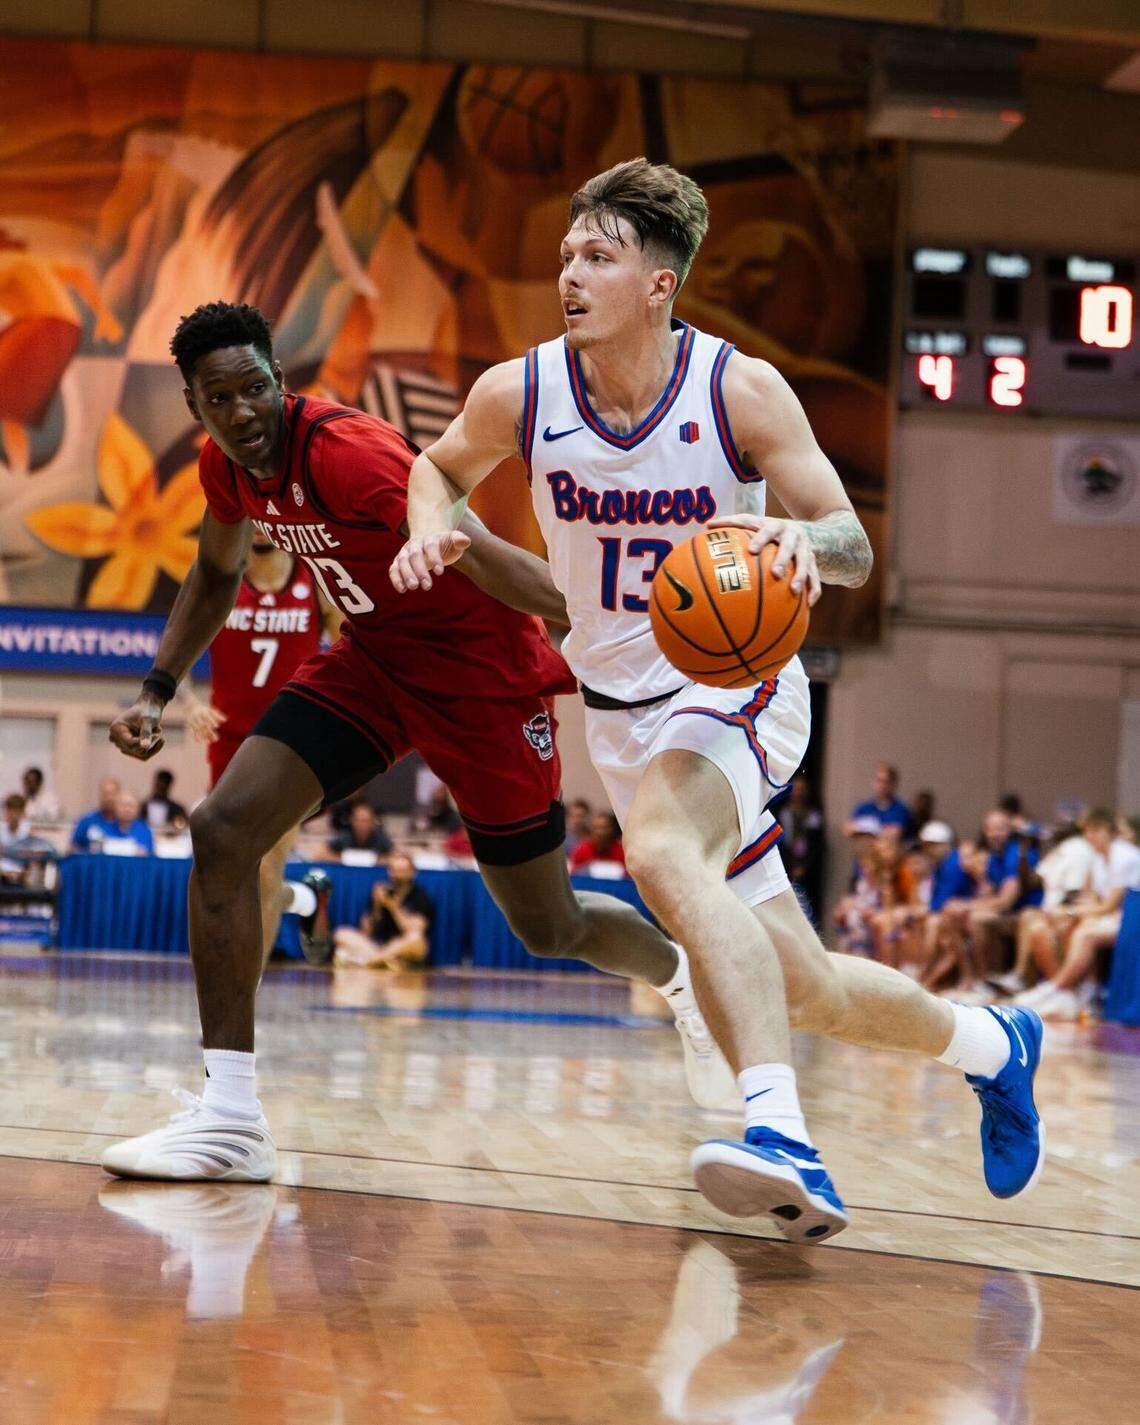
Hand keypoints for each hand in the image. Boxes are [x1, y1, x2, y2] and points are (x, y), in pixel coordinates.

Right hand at [109, 695, 166, 759]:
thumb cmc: (148, 711)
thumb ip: (146, 732)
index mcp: (116, 729)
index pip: (130, 744)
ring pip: (141, 754)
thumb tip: (144, 747)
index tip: (157, 735)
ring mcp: (122, 744)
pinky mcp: (129, 748)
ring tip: (158, 732)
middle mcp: (115, 738)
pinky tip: (160, 740)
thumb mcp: (148, 720)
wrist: (149, 708)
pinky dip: (153, 748)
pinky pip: (143, 756)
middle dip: (149, 742)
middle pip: (135, 750)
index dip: (145, 741)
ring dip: (153, 744)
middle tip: (158, 732)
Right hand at [185, 700, 225, 744]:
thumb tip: (225, 720)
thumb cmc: (202, 709)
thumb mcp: (209, 711)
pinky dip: (195, 736)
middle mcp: (198, 717)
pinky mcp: (190, 725)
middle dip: (209, 732)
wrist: (188, 707)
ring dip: (203, 736)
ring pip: (198, 730)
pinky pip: (192, 731)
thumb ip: (217, 715)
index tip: (217, 726)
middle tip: (216, 739)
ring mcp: (193, 721)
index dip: (212, 721)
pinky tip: (199, 741)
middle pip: (204, 725)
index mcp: (203, 713)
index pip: (208, 717)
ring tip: (209, 742)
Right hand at [389, 529, 471, 592]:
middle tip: (427, 586)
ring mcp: (405, 553)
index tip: (440, 572)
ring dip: (406, 575)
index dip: (435, 558)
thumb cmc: (445, 544)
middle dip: (420, 570)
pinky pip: (394, 569)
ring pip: (402, 562)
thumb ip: (460, 540)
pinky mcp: (398, 562)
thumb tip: (465, 541)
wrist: (429, 537)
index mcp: (429, 539)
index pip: (431, 546)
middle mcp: (414, 544)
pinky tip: (402, 590)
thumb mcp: (454, 541)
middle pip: (415, 555)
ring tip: (413, 587)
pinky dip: (396, 578)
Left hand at [706, 514, 821, 604]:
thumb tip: (707, 526)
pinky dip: (814, 590)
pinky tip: (809, 605)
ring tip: (793, 591)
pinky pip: (817, 578)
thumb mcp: (754, 522)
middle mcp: (793, 536)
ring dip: (801, 576)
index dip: (761, 539)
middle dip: (784, 559)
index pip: (768, 530)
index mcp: (777, 526)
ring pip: (806, 563)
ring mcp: (806, 550)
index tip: (752, 550)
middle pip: (790, 547)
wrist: (806, 530)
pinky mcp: (815, 563)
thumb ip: (732, 524)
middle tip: (775, 573)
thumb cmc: (769, 530)